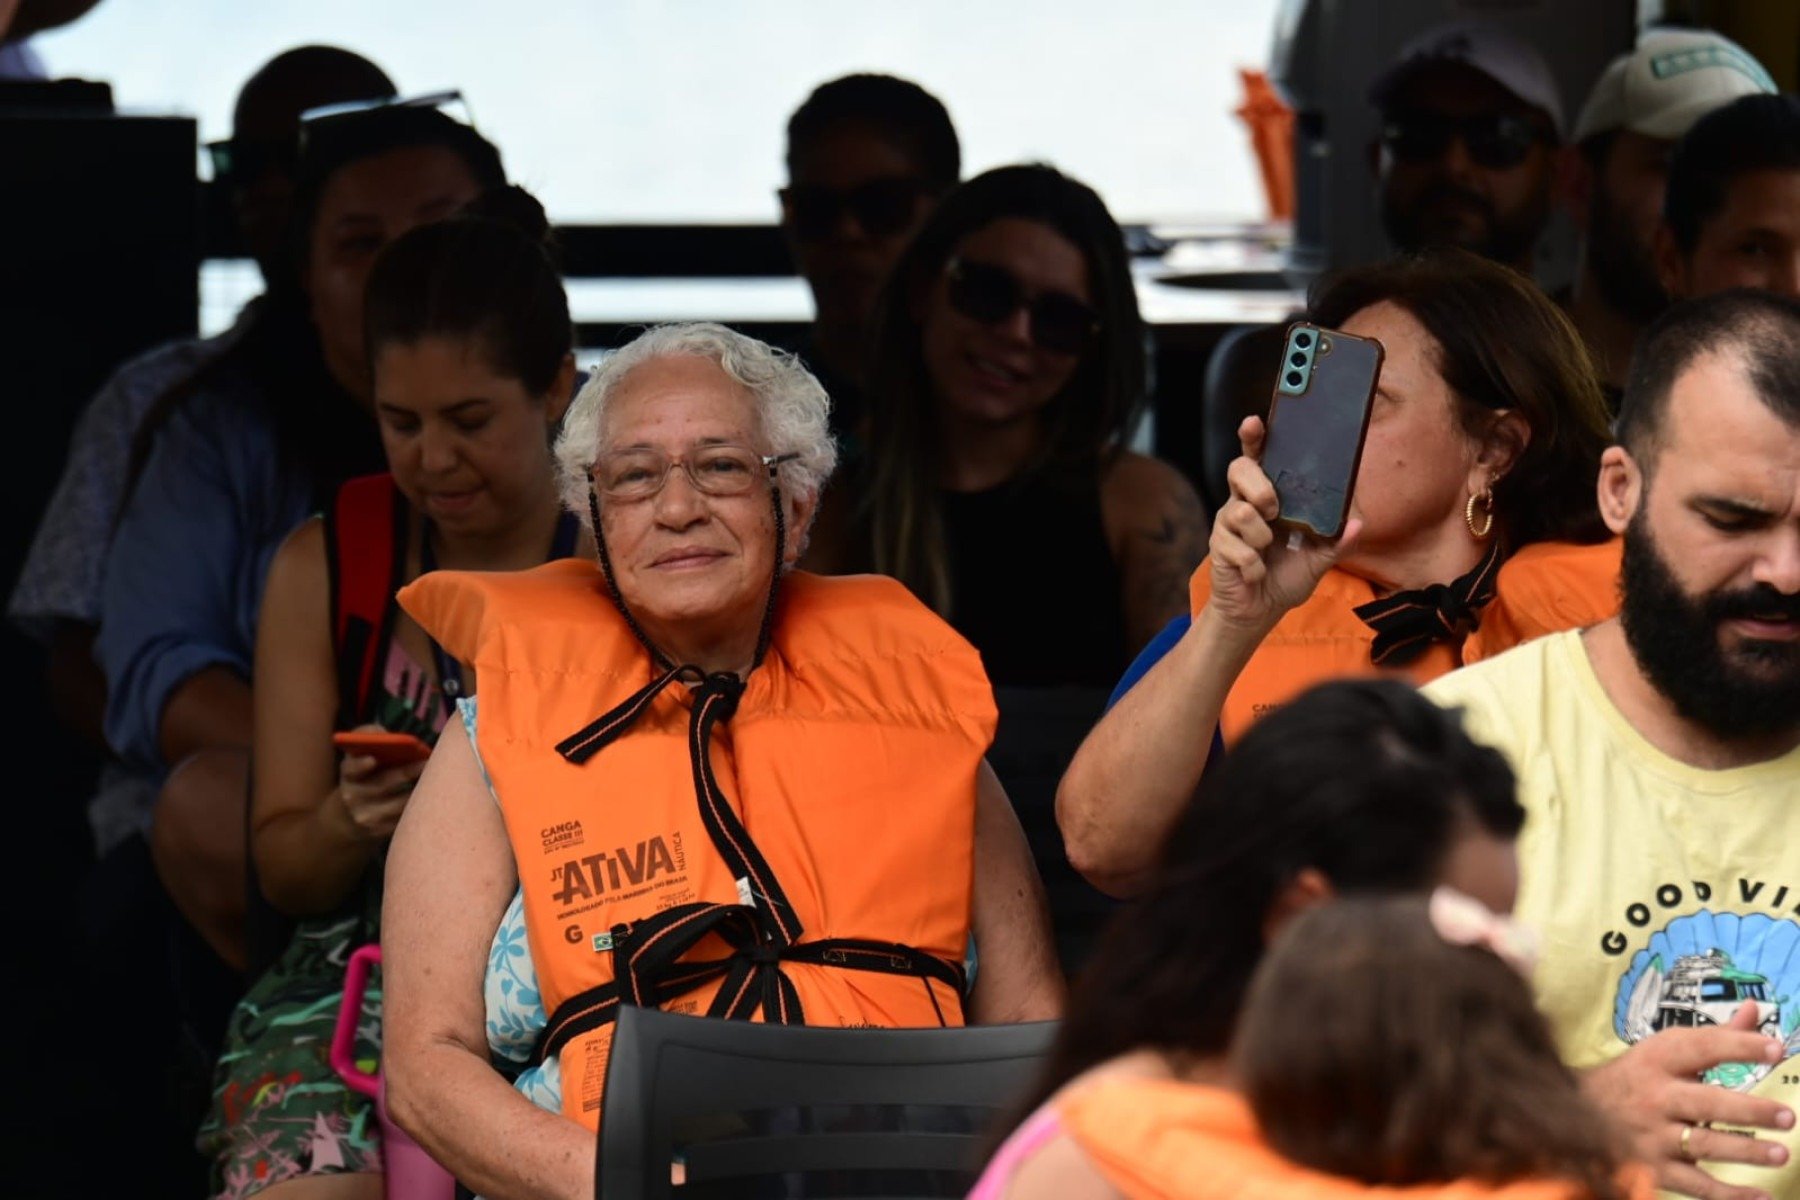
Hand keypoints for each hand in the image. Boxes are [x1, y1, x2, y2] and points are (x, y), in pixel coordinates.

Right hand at [334, 723, 426, 840]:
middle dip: (405, 773)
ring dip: (419, 791)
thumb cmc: (365, 776)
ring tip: (436, 779)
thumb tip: (384, 733)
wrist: (349, 816)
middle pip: (381, 785)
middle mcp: (354, 796)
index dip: (360, 765)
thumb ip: (367, 737)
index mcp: (349, 774)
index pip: (350, 769)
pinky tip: (432, 799)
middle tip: (427, 762)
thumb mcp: (359, 757)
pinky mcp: (381, 832)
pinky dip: (420, 808)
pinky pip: (406, 819)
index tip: (372, 759)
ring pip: (399, 804)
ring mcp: (367, 816)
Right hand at [1206, 416, 1360, 633]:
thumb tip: (1358, 523)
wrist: (1259, 610)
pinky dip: (1254, 566)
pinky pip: (1237, 548)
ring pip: (1239, 512)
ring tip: (1267, 551)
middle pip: (1238, 469)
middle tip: (1274, 509)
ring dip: (1261, 537)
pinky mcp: (1219, 547)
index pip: (1257, 456)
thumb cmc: (1286, 575)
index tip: (1254, 422)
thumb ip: (1338, 540)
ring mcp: (1227, 524)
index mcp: (1268, 494)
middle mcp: (1244, 502)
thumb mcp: (1320, 559)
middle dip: (1258, 486)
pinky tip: (1256, 574)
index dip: (1253, 437)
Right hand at [1584, 1003, 1792, 1199]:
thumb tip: (1755, 1009)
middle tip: (1787, 1117)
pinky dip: (1729, 1195)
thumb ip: (1717, 1036)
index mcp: (1658, 1060)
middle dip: (1748, 1110)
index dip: (1739, 1046)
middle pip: (1706, 1102)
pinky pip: (1696, 1185)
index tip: (1776, 1049)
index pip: (1702, 1047)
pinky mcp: (1654, 1170)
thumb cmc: (1637, 1078)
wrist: (1576, 1112)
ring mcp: (1653, 1136)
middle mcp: (1655, 1096)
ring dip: (1744, 1151)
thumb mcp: (1665, 1050)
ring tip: (1781, 1153)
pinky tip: (1761, 1198)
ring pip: (1703, 1144)